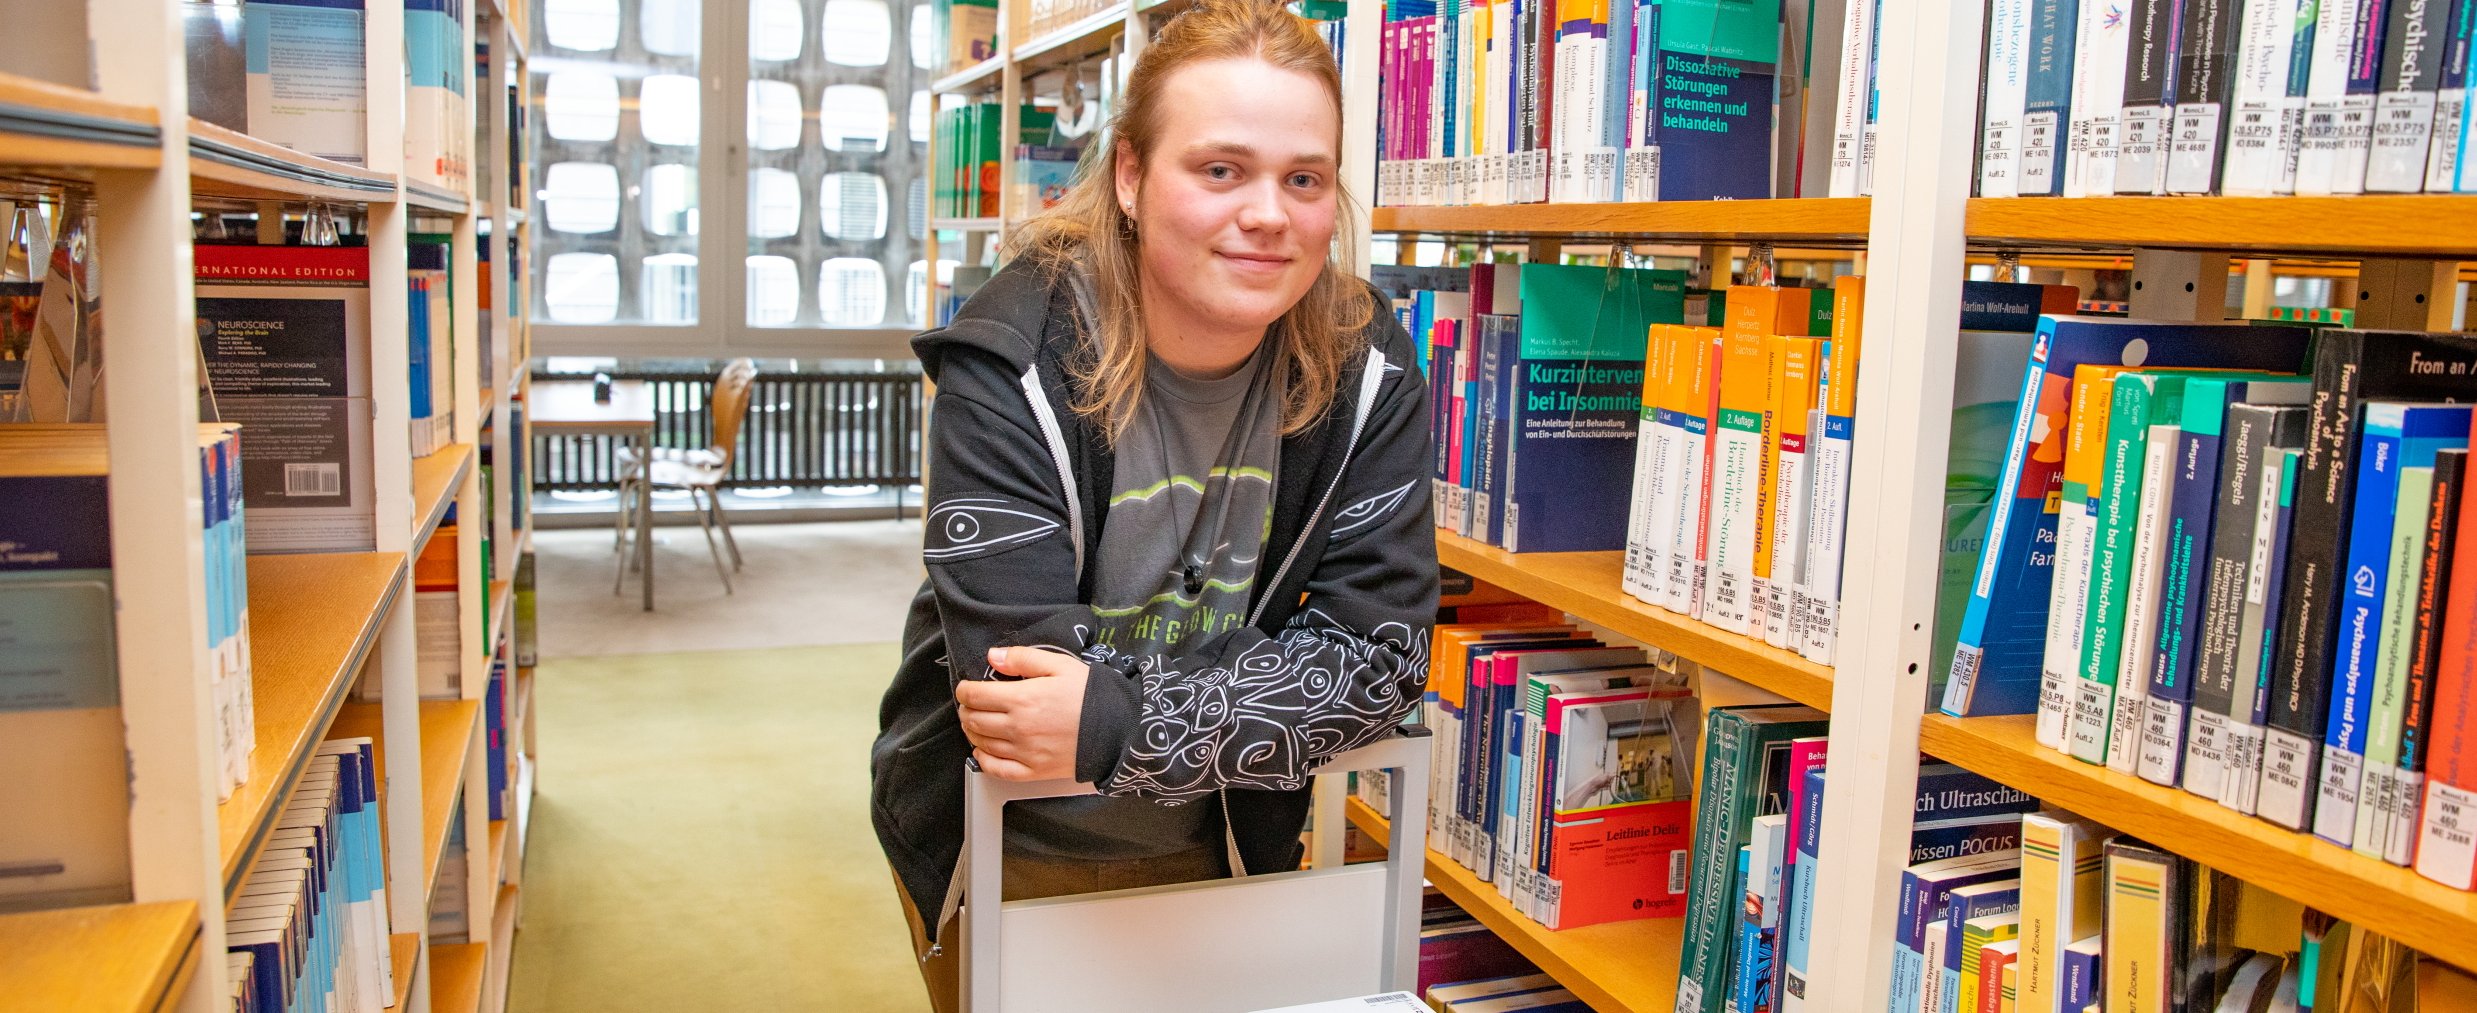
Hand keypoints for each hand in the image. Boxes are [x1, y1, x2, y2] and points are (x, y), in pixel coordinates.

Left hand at [955, 646, 1088, 781]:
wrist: (1119, 730)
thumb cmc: (1092, 697)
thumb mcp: (1061, 665)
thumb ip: (1023, 658)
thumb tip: (994, 656)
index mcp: (1022, 698)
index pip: (975, 695)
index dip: (964, 690)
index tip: (966, 688)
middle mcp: (1017, 727)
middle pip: (974, 719)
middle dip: (966, 710)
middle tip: (970, 704)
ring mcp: (1024, 752)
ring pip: (981, 743)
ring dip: (972, 731)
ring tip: (976, 723)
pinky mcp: (1033, 771)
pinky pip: (997, 769)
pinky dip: (983, 760)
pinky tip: (983, 751)